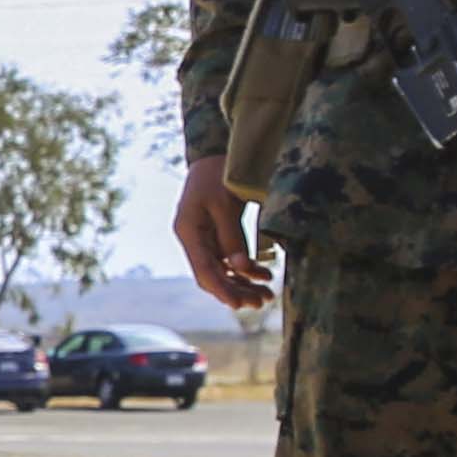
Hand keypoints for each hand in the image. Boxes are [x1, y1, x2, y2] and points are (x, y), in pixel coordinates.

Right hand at [172, 161, 271, 311]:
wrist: (216, 151)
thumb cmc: (218, 173)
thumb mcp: (226, 203)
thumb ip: (232, 237)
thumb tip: (241, 268)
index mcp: (189, 231)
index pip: (204, 271)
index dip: (222, 290)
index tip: (239, 305)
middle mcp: (195, 239)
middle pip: (213, 275)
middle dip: (237, 291)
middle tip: (262, 301)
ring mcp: (206, 238)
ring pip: (223, 270)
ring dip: (244, 283)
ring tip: (267, 293)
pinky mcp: (218, 234)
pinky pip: (230, 259)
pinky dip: (246, 269)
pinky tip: (263, 275)